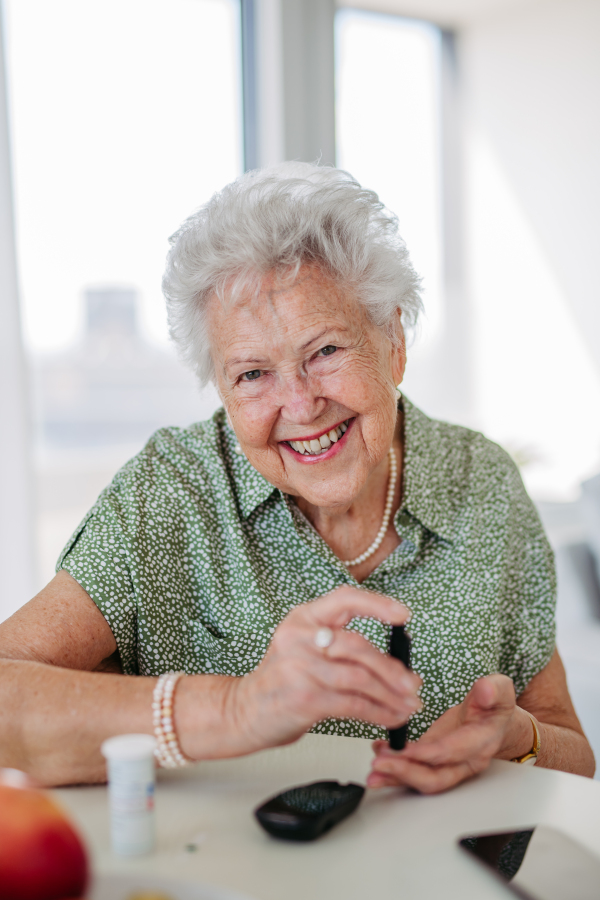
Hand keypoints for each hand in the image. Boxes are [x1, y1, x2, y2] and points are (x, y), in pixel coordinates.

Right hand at [229, 586, 421, 753]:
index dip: (377, 604)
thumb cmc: (283, 681)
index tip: (403, 615)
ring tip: (409, 705)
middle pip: (358, 646)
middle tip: (414, 683)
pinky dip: (379, 712)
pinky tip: (391, 717)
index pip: (345, 599)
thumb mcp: (305, 649)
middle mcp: (299, 638)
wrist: (244, 711)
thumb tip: (400, 664)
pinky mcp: (305, 698)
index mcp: (303, 618)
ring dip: (391, 695)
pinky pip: (353, 704)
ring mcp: (300, 668)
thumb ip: (344, 648)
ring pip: (359, 678)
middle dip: (392, 668)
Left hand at [367, 674, 531, 793]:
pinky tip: (378, 756)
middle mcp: (466, 761)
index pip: (452, 752)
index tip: (404, 749)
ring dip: (396, 777)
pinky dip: (396, 768)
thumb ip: (493, 689)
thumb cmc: (495, 706)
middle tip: (379, 764)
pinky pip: (416, 770)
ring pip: (423, 779)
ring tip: (373, 771)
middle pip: (436, 777)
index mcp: (481, 742)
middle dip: (405, 772)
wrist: (497, 722)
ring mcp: (450, 765)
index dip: (427, 754)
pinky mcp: (436, 762)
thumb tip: (484, 690)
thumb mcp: (500, 690)